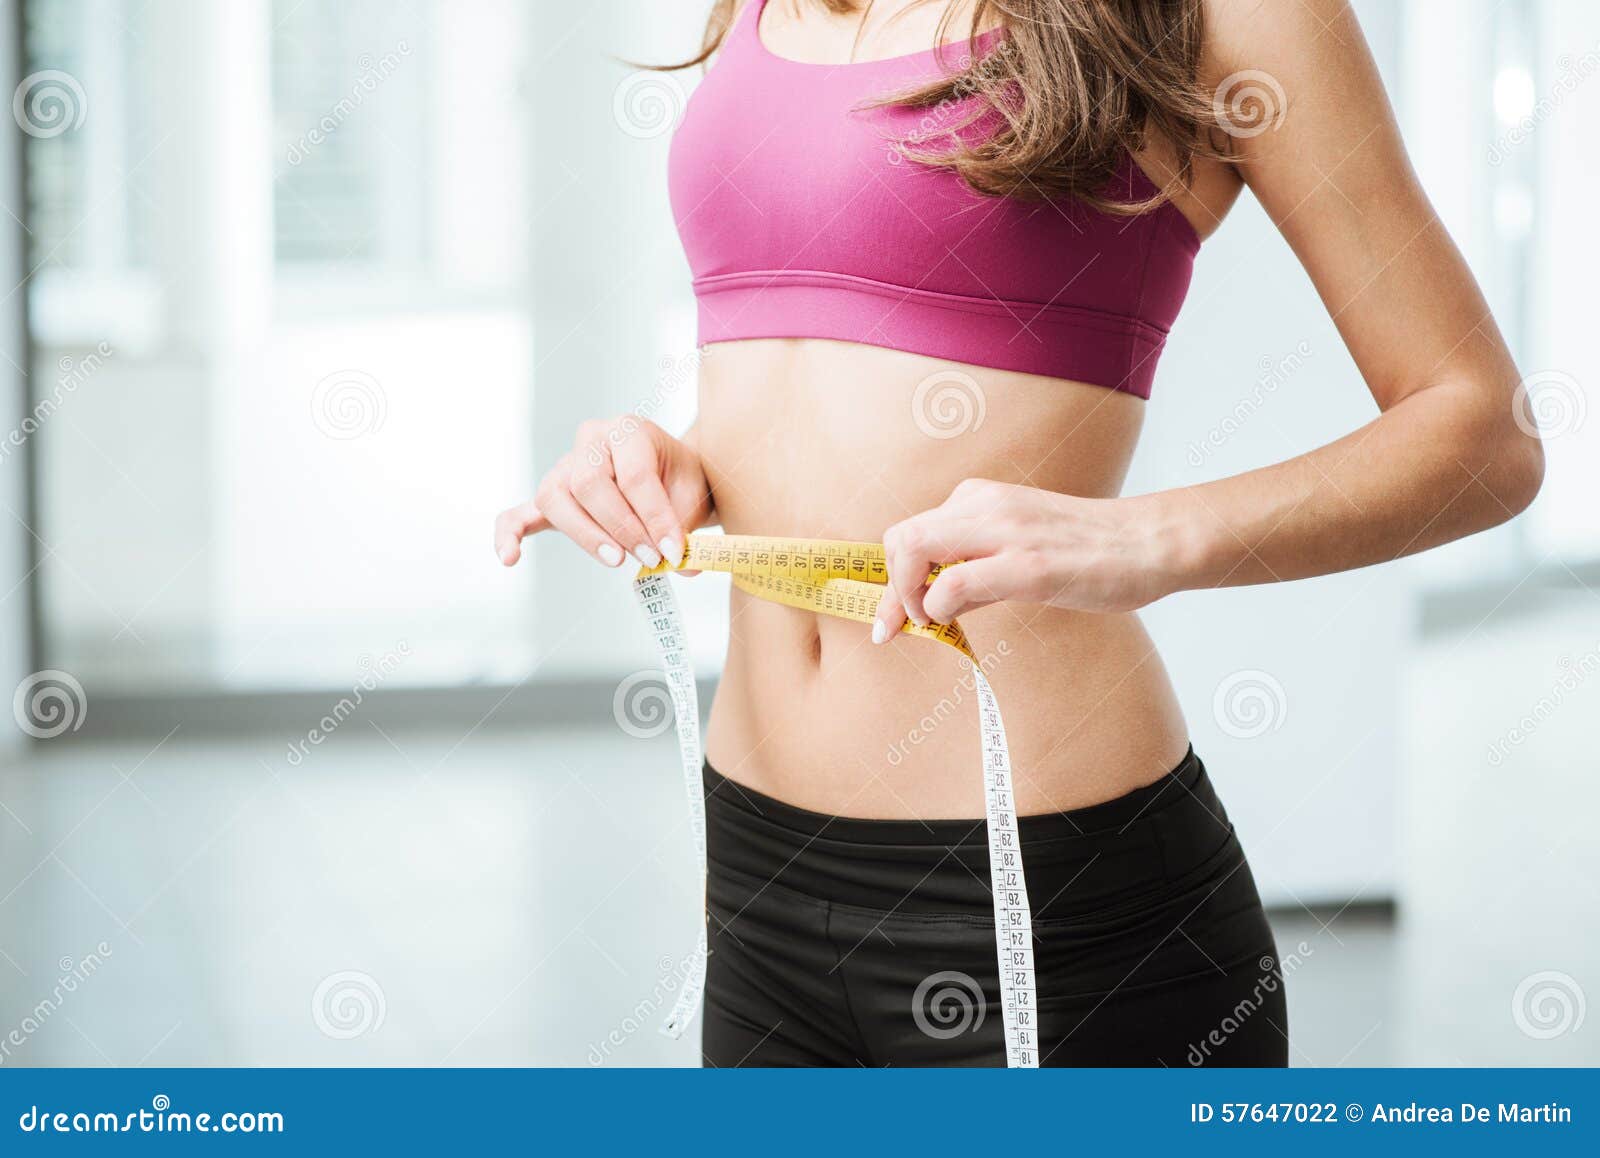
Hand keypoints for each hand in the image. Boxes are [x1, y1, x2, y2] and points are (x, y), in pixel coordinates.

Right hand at [494, 417, 712, 570]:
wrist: (671, 474)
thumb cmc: (680, 481)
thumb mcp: (693, 496)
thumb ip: (684, 528)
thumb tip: (682, 565)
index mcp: (629, 430)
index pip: (634, 475)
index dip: (654, 518)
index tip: (673, 552)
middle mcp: (591, 442)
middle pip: (588, 483)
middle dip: (621, 527)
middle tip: (650, 556)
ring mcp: (565, 467)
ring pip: (556, 498)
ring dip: (586, 535)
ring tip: (616, 559)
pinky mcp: (553, 497)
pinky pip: (519, 512)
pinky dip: (510, 534)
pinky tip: (509, 558)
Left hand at [872, 478, 1179, 639]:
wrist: (1150, 543)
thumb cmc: (1090, 552)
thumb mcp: (1021, 546)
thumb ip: (977, 570)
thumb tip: (935, 603)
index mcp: (982, 499)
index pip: (912, 532)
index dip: (891, 578)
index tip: (890, 617)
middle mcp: (986, 505)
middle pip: (901, 537)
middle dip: (889, 589)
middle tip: (899, 626)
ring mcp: (1006, 532)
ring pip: (915, 549)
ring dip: (907, 597)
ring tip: (930, 623)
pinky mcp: (1028, 565)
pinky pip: (953, 583)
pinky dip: (938, 608)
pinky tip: (954, 622)